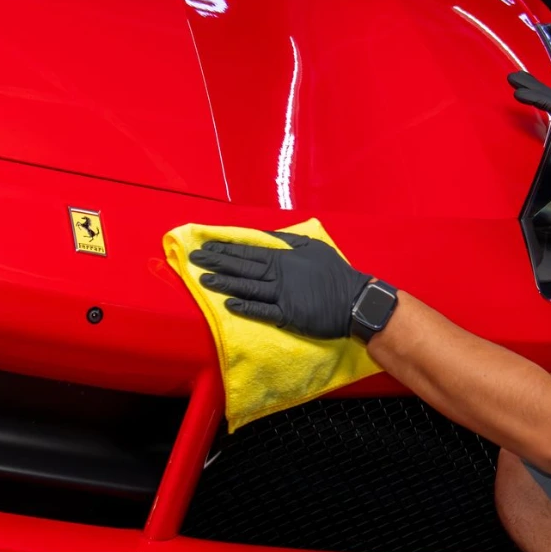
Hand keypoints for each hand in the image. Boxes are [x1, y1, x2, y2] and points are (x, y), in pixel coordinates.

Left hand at [191, 231, 371, 339]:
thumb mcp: (312, 247)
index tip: (206, 247)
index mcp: (283, 258)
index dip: (226, 249)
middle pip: (243, 268)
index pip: (248, 252)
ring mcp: (282, 296)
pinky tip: (229, 305)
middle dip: (217, 263)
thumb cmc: (334, 273)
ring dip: (225, 284)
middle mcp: (279, 275)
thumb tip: (265, 235)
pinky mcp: (288, 316)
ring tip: (204, 280)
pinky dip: (246, 307)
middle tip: (195, 260)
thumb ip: (288, 240)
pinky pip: (262, 311)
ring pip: (248, 288)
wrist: (355, 301)